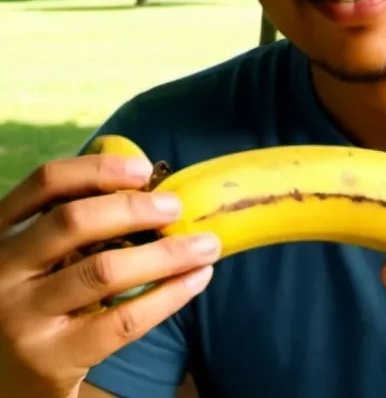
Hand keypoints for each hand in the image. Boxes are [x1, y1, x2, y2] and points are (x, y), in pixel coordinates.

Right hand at [0, 151, 220, 397]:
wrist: (7, 384)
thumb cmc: (36, 304)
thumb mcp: (34, 259)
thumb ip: (70, 225)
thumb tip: (152, 188)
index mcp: (2, 233)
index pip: (45, 183)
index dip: (99, 169)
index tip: (145, 169)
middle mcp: (2, 271)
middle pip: (73, 221)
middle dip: (135, 209)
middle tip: (176, 208)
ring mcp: (22, 317)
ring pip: (104, 271)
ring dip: (167, 253)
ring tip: (206, 245)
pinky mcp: (51, 358)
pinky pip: (121, 320)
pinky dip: (168, 296)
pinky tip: (196, 280)